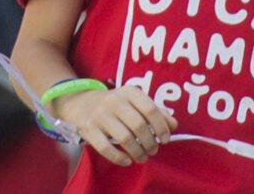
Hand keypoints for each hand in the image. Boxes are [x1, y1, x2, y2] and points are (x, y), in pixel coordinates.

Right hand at [56, 86, 176, 166]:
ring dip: (138, 152)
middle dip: (150, 143)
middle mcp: (113, 100)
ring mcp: (99, 114)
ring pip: (125, 138)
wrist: (80, 102)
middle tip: (153, 150)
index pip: (150, 109)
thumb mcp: (134, 101)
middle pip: (139, 126)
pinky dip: (119, 158)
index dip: (161, 127)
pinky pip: (106, 148)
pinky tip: (126, 160)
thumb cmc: (115, 104)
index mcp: (128, 92)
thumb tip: (174, 125)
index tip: (165, 139)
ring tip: (142, 157)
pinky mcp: (88, 128)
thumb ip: (155, 111)